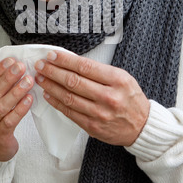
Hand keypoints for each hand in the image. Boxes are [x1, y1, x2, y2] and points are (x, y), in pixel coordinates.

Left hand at [34, 51, 149, 146]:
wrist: (141, 126)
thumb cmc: (131, 99)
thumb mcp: (122, 78)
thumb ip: (99, 71)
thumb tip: (72, 62)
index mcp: (117, 80)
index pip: (85, 66)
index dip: (65, 60)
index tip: (52, 56)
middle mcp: (108, 96)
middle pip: (73, 81)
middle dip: (53, 71)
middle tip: (41, 65)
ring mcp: (99, 113)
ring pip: (68, 97)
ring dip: (51, 86)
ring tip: (41, 78)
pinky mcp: (92, 126)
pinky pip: (69, 112)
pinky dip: (56, 102)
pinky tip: (48, 94)